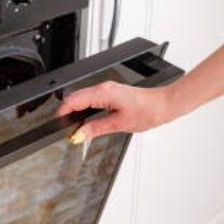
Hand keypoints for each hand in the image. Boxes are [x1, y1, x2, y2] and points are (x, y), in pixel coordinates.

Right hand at [55, 80, 174, 142]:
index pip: (74, 100)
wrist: (164, 105)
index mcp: (103, 93)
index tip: (58, 124)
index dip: (62, 112)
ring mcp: (107, 89)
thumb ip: (95, 129)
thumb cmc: (147, 111)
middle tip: (63, 128)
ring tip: (72, 125)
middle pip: (75, 97)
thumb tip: (79, 135)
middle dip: (66, 111)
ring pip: (82, 96)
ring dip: (75, 109)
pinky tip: (85, 118)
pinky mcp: (111, 92)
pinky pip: (91, 97)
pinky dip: (84, 107)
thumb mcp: (118, 124)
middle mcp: (104, 88)